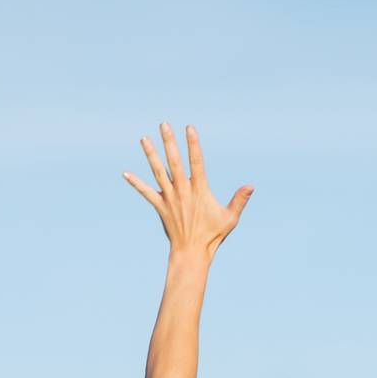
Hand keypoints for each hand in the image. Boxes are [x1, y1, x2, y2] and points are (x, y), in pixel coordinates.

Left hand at [124, 124, 251, 257]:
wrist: (192, 252)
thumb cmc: (213, 235)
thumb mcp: (230, 218)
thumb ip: (239, 200)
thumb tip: (251, 186)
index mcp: (200, 190)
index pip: (196, 162)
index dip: (193, 144)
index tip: (189, 128)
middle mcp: (183, 191)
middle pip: (174, 161)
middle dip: (169, 142)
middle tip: (163, 125)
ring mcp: (170, 198)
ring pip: (158, 172)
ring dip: (150, 155)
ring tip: (144, 139)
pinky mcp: (160, 207)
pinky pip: (146, 193)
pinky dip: (136, 183)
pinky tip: (125, 173)